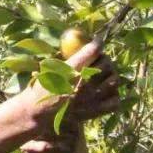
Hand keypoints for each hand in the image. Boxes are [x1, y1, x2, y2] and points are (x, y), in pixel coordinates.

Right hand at [0, 42, 119, 152]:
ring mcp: (92, 98)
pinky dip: (114, 95)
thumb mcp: (51, 67)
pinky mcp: (95, 111)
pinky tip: (106, 92)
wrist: (38, 112)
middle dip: (105, 58)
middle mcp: (85, 83)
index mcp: (72, 70)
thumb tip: (80, 44)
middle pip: (107, 64)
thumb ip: (68, 58)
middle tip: (100, 58)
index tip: (98, 40)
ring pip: (114, 80)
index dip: (98, 42)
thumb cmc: (42, 87)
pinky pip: (115, 101)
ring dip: (111, 74)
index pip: (93, 50)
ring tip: (105, 74)